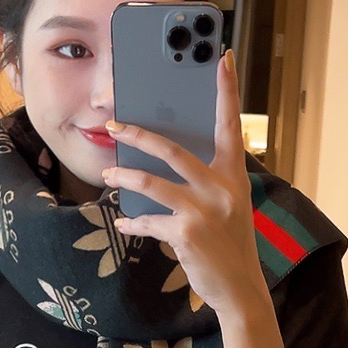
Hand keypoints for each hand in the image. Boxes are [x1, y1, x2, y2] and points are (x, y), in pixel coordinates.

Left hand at [102, 49, 265, 321]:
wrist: (240, 288)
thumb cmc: (230, 243)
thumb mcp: (229, 204)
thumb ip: (208, 180)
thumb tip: (167, 160)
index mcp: (234, 174)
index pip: (229, 124)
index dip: (227, 90)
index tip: (222, 59)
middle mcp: (221, 188)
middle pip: (172, 149)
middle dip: (137, 135)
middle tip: (113, 125)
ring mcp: (203, 210)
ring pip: (151, 182)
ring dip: (123, 178)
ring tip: (106, 176)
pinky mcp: (186, 233)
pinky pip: (148, 220)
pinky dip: (133, 222)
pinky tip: (124, 223)